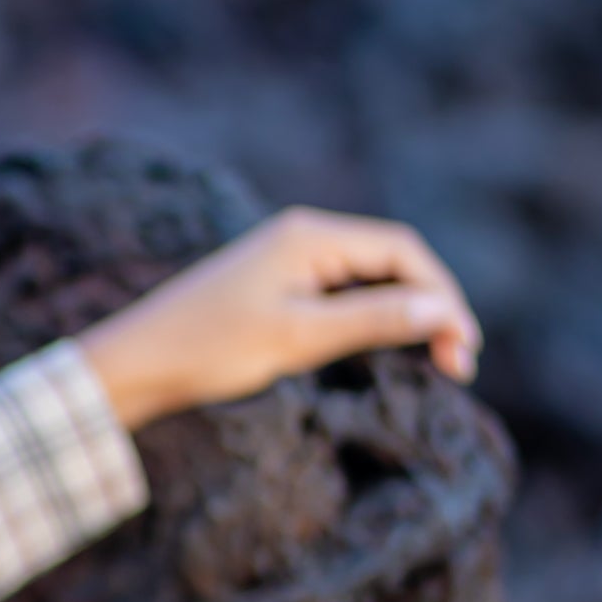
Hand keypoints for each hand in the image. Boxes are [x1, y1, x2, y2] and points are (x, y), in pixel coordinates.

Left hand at [79, 207, 479, 432]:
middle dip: (432, 308)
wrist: (138, 361)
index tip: (464, 347)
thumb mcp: (298, 337)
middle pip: (394, 262)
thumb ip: (371, 320)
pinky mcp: (280, 285)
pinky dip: (374, 320)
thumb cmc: (210, 347)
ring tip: (438, 362)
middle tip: (459, 364)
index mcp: (311, 236)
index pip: (403, 251)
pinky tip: (390, 350)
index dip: (443, 295)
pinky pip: (344, 294)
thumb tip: (441, 311)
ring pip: (372, 280)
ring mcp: (291, 259)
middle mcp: (305, 236)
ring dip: (408, 316)